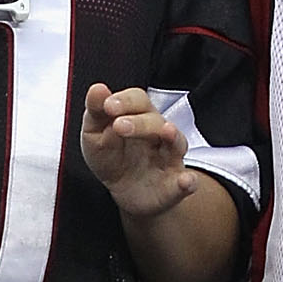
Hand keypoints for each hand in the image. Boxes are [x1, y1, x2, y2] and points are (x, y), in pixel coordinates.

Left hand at [81, 82, 198, 220]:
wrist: (124, 193)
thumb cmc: (112, 157)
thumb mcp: (94, 136)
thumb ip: (95, 113)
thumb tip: (97, 89)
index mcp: (139, 116)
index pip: (138, 100)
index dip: (125, 101)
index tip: (108, 106)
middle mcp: (159, 134)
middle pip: (156, 121)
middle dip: (139, 122)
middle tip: (119, 126)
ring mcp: (169, 159)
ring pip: (175, 144)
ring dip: (172, 136)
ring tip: (168, 131)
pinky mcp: (173, 186)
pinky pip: (185, 182)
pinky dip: (188, 182)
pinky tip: (185, 181)